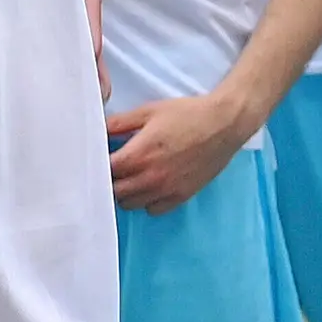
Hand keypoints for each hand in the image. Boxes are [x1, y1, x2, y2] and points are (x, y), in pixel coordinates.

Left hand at [106, 91, 259, 212]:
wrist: (223, 125)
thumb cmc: (187, 114)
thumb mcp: (148, 111)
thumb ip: (120, 123)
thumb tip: (98, 129)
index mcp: (139, 154)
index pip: (106, 171)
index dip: (99, 165)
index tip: (100, 158)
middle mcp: (151, 177)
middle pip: (115, 192)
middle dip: (110, 181)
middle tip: (115, 168)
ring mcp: (166, 190)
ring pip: (131, 204)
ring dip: (126, 193)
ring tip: (131, 176)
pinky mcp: (181, 196)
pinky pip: (153, 210)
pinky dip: (147, 202)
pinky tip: (150, 186)